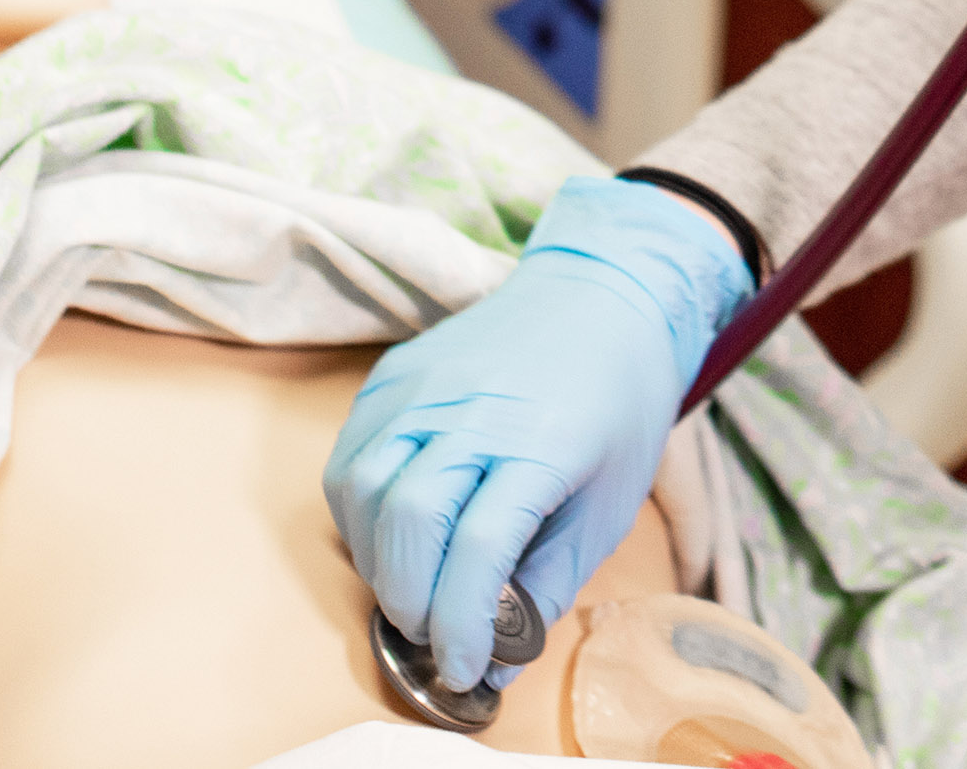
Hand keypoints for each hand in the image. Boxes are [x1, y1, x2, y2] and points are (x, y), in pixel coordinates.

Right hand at [323, 175, 752, 688]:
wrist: (602, 295)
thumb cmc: (616, 407)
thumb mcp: (608, 506)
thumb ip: (547, 585)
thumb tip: (492, 662)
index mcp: (543, 442)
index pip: (478, 547)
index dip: (460, 623)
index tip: (461, 671)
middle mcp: (474, 407)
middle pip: (408, 518)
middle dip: (409, 599)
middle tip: (433, 633)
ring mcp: (425, 383)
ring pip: (362, 487)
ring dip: (375, 560)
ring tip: (412, 587)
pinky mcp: (392, 373)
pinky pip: (350, 456)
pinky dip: (359, 512)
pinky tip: (393, 534)